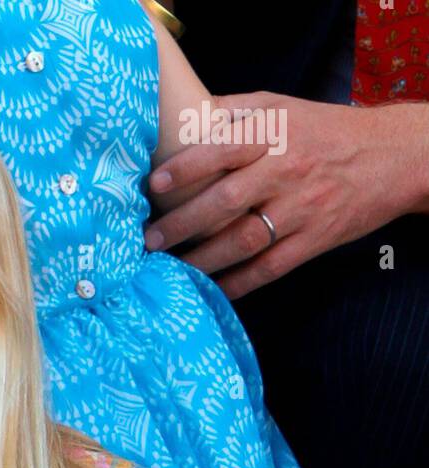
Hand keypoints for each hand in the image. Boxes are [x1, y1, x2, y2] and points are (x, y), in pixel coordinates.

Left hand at [145, 94, 428, 298]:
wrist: (389, 158)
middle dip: (183, 223)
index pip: (223, 149)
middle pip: (226, 201)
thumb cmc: (324, 131)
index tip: (155, 186)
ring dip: (203, 259)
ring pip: (244, 240)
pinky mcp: (313, 241)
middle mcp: (286, 172)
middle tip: (150, 240)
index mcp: (275, 134)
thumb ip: (235, 112)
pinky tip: (212, 288)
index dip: (186, 168)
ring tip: (171, 267)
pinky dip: (239, 283)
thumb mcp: (283, 106)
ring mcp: (301, 210)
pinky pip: (269, 268)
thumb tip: (184, 119)